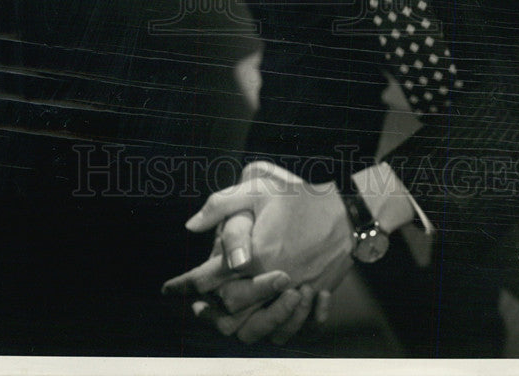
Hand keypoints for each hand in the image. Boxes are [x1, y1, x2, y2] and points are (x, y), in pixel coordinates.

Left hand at [163, 161, 353, 342]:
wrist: (350, 213)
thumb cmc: (303, 197)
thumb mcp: (261, 187)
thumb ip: (223, 204)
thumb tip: (191, 225)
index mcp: (256, 254)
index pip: (210, 279)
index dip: (185, 285)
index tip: (169, 289)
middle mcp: (273, 280)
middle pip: (228, 310)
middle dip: (207, 310)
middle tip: (194, 305)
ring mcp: (294, 293)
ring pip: (254, 328)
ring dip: (234, 325)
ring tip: (220, 316)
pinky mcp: (310, 299)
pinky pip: (285, 331)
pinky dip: (268, 331)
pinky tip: (257, 319)